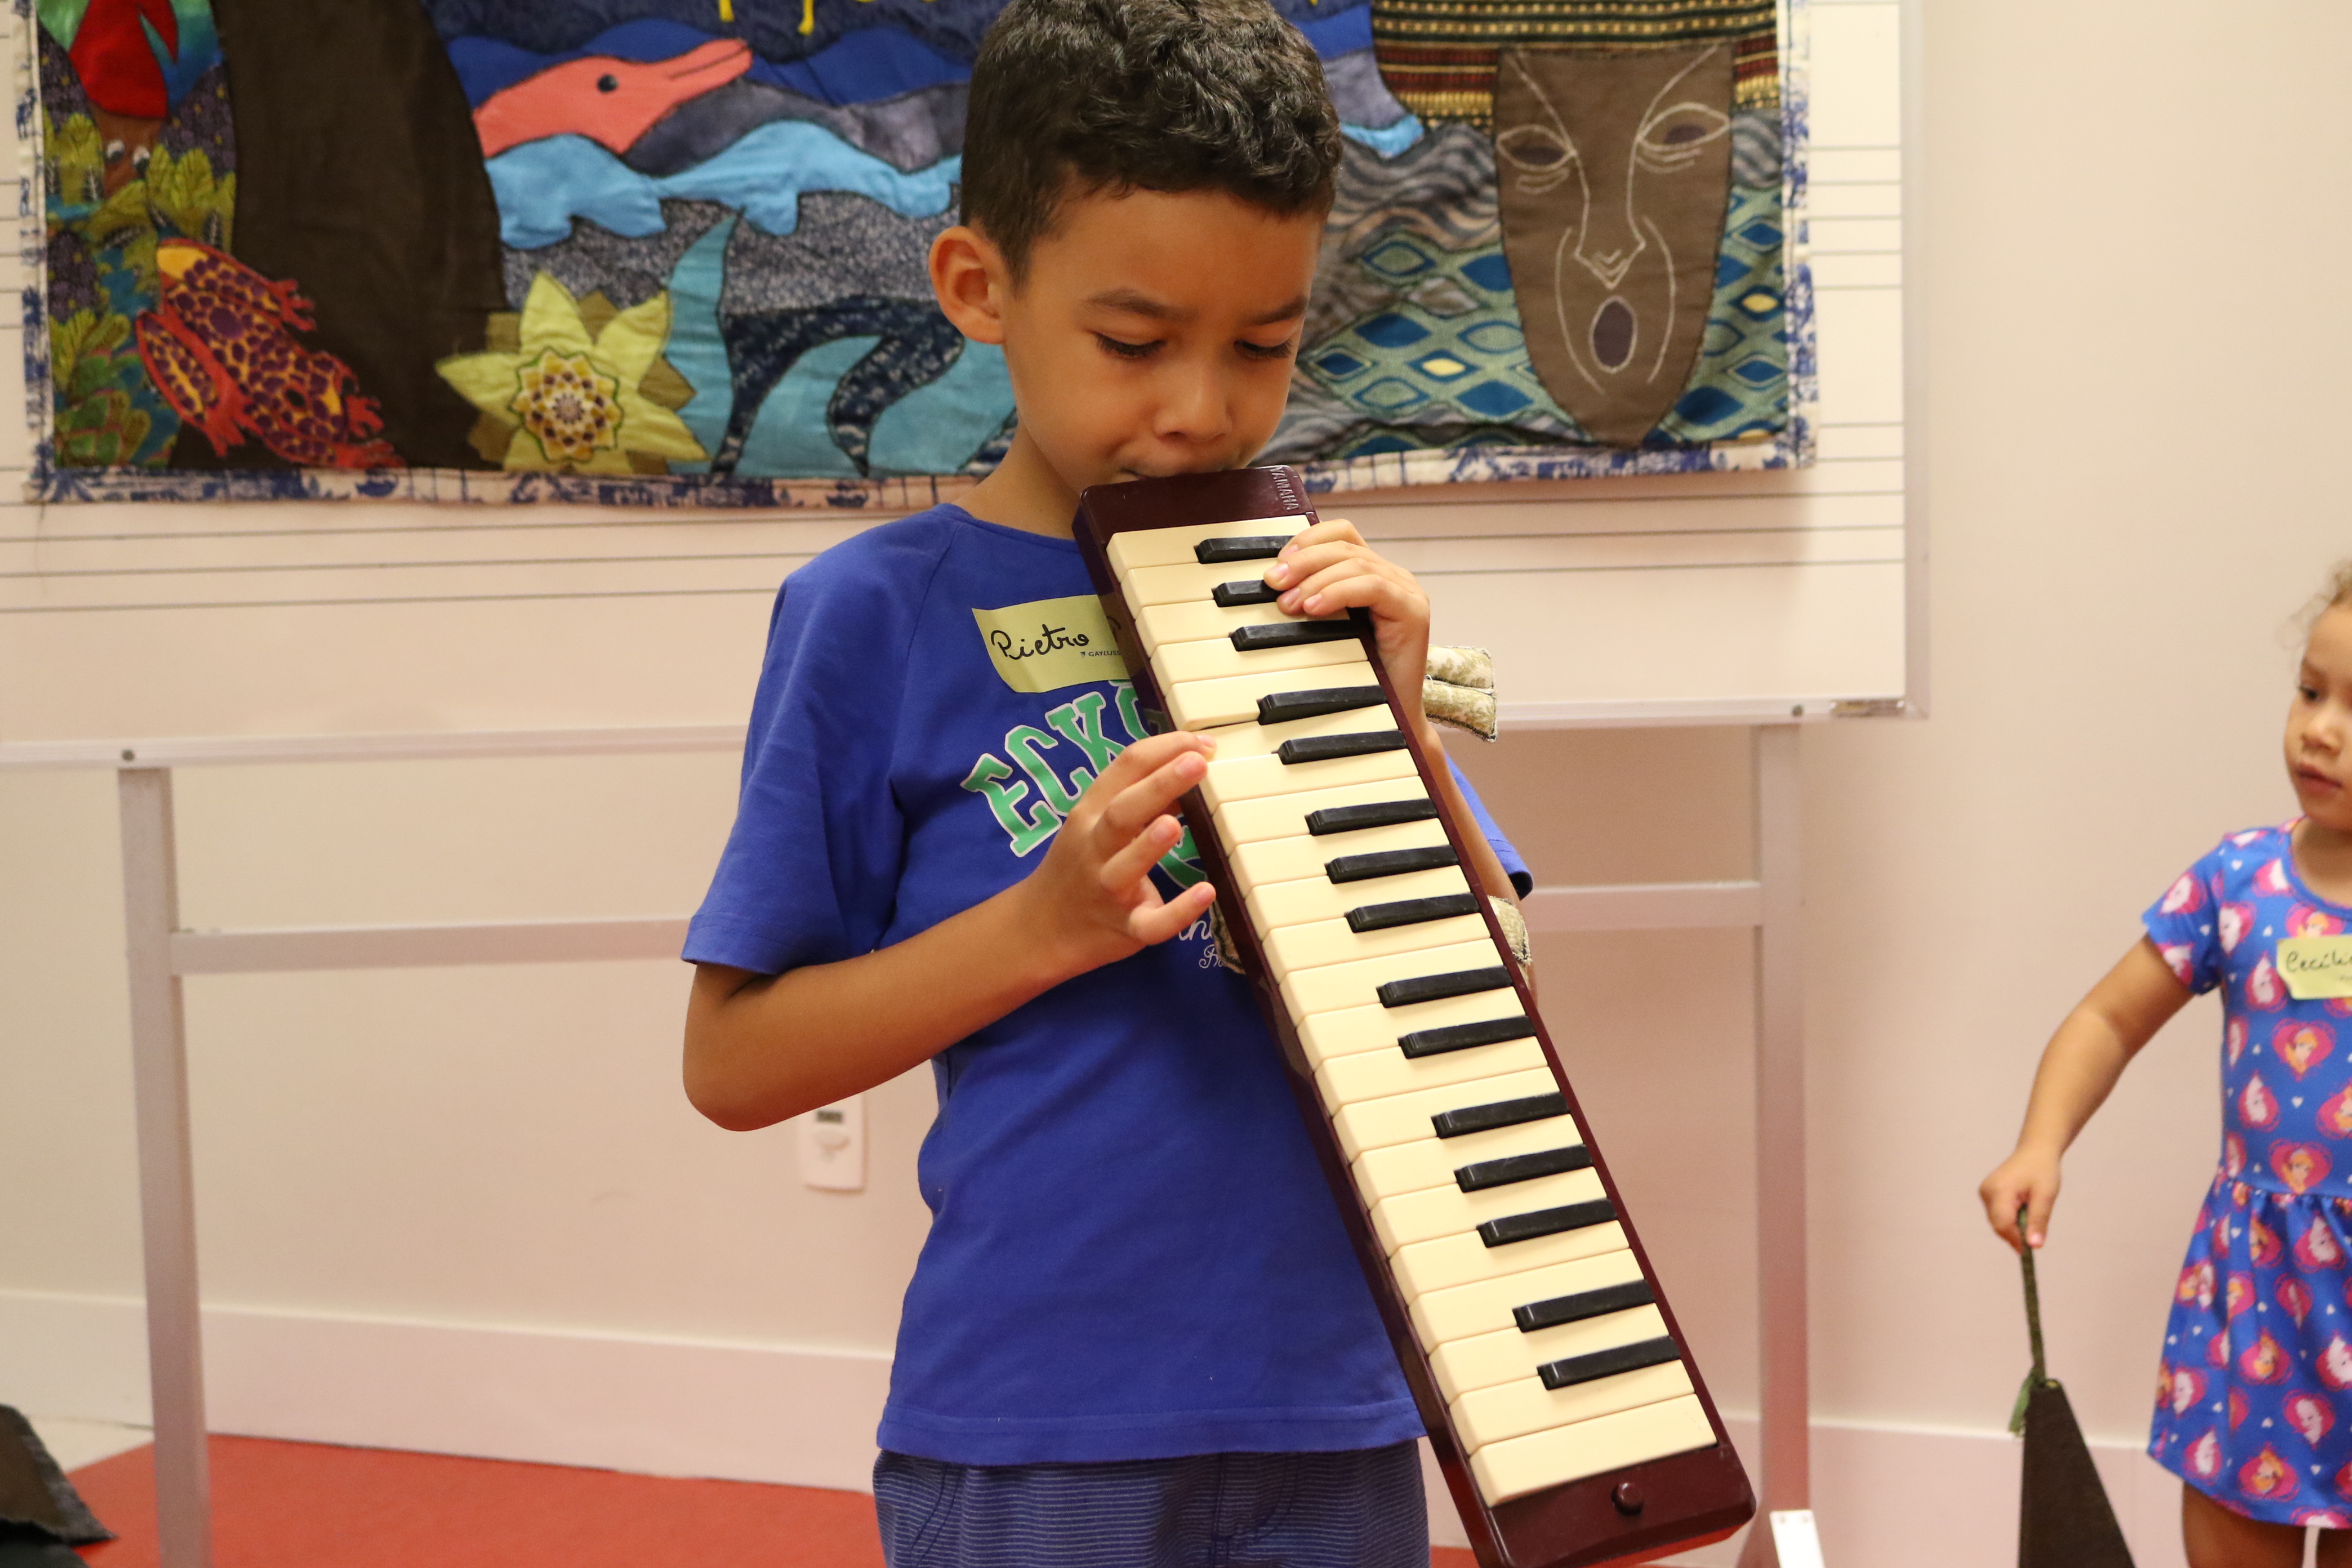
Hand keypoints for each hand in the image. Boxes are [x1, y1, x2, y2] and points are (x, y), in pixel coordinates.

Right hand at [1019, 729, 1218, 976]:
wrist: (1039, 929)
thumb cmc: (1078, 867)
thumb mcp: (1096, 825)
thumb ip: (1139, 799)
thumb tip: (1185, 770)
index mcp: (1091, 813)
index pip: (1125, 768)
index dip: (1165, 750)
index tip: (1202, 744)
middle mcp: (1095, 847)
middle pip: (1122, 811)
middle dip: (1159, 785)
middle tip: (1197, 763)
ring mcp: (1107, 888)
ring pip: (1126, 865)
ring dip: (1150, 845)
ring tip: (1175, 824)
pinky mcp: (1125, 927)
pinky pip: (1152, 923)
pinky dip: (1178, 910)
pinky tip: (1206, 893)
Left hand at [1263, 520, 1432, 740]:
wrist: (1387, 719)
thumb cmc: (1354, 676)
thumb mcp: (1326, 628)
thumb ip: (1310, 599)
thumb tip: (1272, 580)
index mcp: (1373, 573)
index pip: (1342, 534)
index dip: (1308, 540)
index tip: (1277, 562)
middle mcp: (1394, 576)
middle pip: (1345, 546)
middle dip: (1303, 561)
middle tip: (1272, 583)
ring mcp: (1407, 591)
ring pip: (1356, 563)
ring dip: (1314, 580)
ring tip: (1288, 603)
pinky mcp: (1413, 611)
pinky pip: (1373, 587)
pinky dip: (1338, 593)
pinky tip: (1314, 608)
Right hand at [1980, 1146, 2060, 1253]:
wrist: (2035, 1151)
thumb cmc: (2043, 1170)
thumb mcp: (2046, 1196)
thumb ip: (2038, 1221)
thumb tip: (2034, 1246)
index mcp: (2000, 1190)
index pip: (2002, 1224)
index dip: (2015, 1239)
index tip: (2030, 1249)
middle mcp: (1987, 1191)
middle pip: (1998, 1224)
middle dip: (2015, 1234)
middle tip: (2035, 1236)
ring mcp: (1984, 1192)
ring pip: (1997, 1221)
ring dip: (2013, 1227)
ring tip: (2030, 1217)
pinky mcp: (1986, 1193)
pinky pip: (1996, 1214)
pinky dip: (2009, 1219)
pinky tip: (2022, 1212)